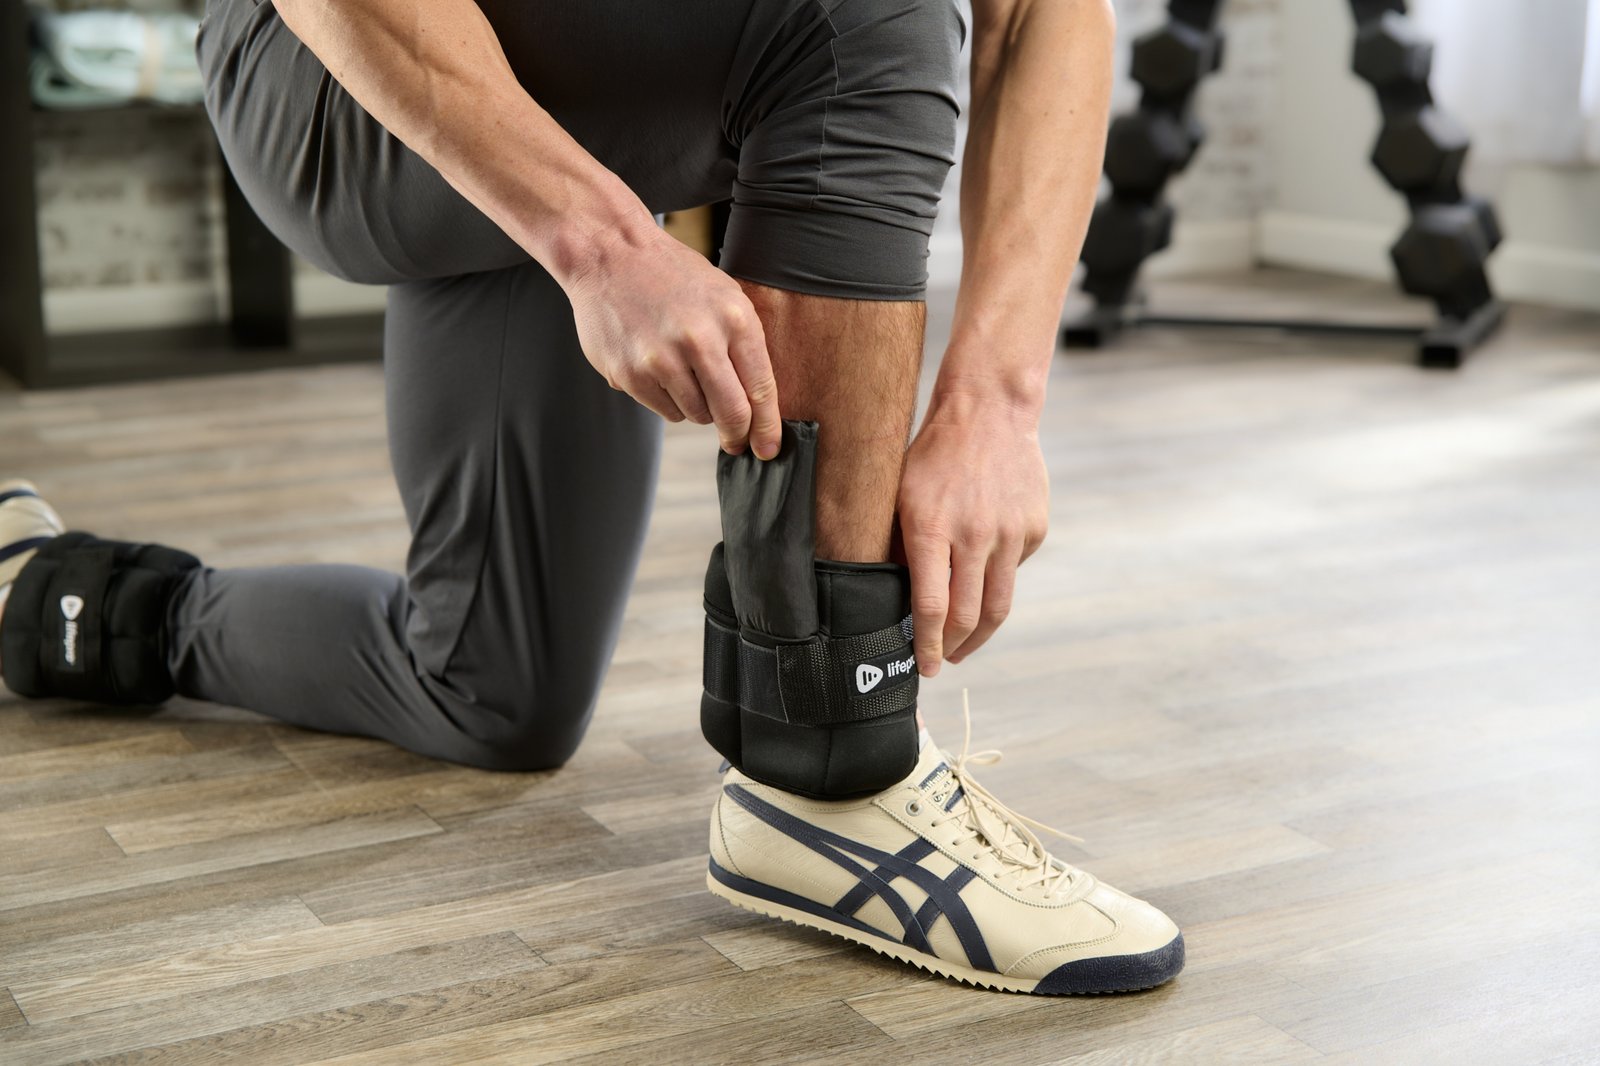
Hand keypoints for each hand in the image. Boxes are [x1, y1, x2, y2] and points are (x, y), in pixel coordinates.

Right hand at [564, 226, 781, 457]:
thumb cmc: (673, 277)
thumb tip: (761, 408)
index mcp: (733, 319)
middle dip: (737, 434)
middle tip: (735, 442)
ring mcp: (661, 360)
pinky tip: (659, 369)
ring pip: (697, 415)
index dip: (768, 427)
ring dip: (698, 407)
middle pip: (731, 413)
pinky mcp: (630, 375)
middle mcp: (699, 340)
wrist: (611, 254)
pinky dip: (669, 400)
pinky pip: (666, 411)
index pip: (760, 389)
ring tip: (684, 372)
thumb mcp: (724, 297)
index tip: (768, 448)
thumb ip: (744, 347)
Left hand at [897, 388, 1049, 676]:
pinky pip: (1012, 570)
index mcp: (932, 528)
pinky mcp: (1033, 529)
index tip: (925, 667)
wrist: (989, 412)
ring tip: (964, 646)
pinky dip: (996, 581)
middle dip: (953, 648)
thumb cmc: (933, 454)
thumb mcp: (901, 496)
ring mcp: (1009, 533)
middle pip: (968, 615)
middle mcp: (974, 535)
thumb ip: (904, 548)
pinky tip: (982, 572)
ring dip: (980, 634)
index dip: (927, 645)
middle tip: (943, 661)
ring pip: (998, 605)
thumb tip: (903, 601)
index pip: (931, 606)